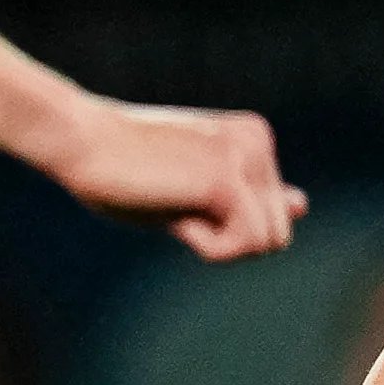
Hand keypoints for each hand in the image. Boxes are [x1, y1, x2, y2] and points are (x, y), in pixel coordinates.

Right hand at [57, 97, 305, 263]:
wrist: (81, 142)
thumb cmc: (126, 171)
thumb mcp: (199, 190)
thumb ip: (253, 199)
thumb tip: (302, 205)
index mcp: (256, 138)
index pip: (271, 220)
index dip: (224, 227)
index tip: (180, 192)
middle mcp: (259, 142)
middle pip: (277, 236)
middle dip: (228, 238)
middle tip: (176, 201)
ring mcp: (246, 159)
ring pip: (266, 244)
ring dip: (216, 243)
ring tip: (173, 202)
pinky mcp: (227, 181)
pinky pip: (242, 246)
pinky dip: (207, 247)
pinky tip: (175, 213)